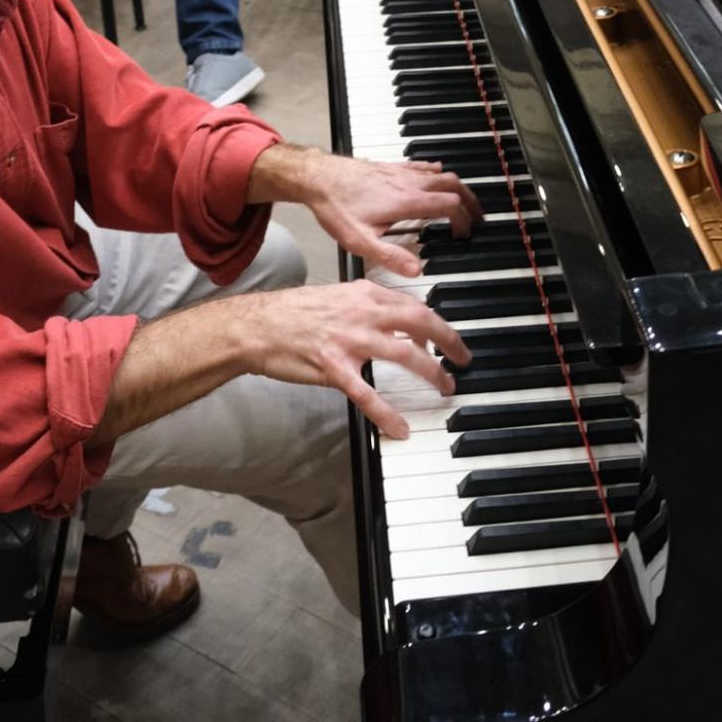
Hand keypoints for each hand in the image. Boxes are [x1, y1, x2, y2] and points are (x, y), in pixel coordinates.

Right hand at [240, 280, 469, 439]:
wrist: (258, 326)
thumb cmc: (295, 312)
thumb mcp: (339, 296)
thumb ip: (370, 305)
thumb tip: (397, 317)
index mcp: (366, 293)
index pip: (415, 305)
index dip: (437, 323)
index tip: (449, 338)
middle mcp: (363, 312)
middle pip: (420, 322)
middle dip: (449, 341)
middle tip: (463, 359)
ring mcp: (350, 340)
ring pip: (404, 354)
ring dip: (431, 373)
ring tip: (445, 388)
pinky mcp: (334, 367)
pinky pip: (367, 394)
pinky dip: (387, 414)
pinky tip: (400, 429)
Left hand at [251, 143, 482, 277]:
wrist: (318, 176)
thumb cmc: (336, 207)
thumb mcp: (359, 241)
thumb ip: (389, 256)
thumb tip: (416, 270)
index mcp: (407, 201)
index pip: (450, 206)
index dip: (463, 220)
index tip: (464, 234)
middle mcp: (409, 183)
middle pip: (453, 186)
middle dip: (470, 202)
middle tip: (477, 217)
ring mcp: (401, 172)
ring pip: (441, 174)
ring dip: (457, 187)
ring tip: (464, 201)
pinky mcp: (391, 166)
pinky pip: (423, 166)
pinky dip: (437, 173)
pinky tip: (436, 174)